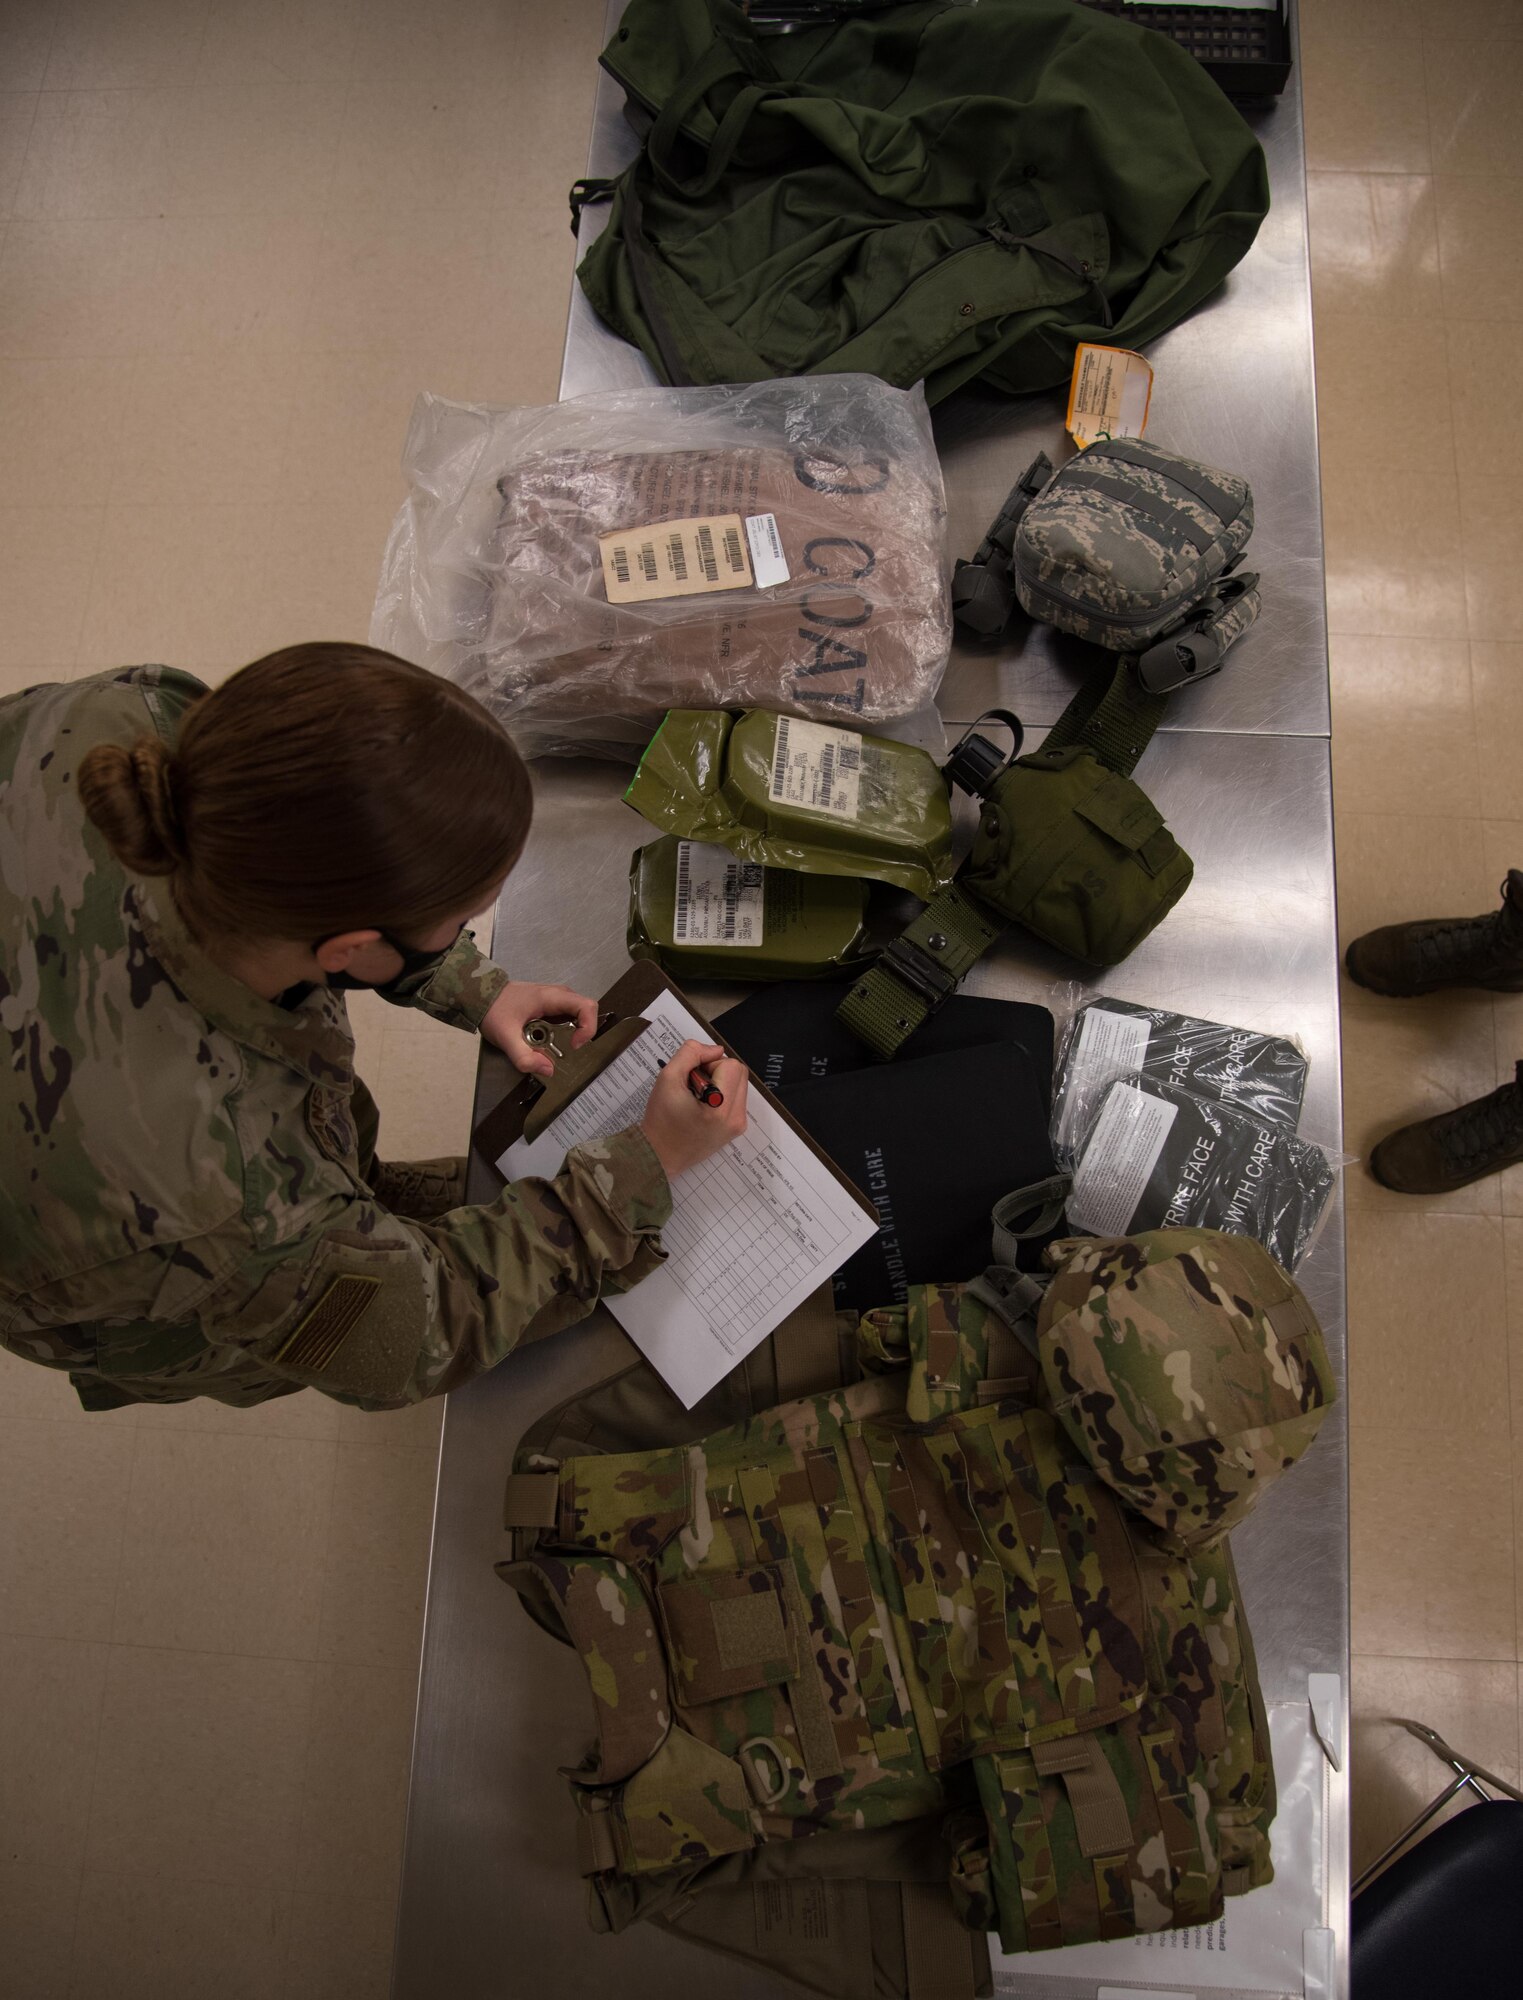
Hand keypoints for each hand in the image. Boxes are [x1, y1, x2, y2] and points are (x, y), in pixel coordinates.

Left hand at [480, 982, 597, 1079]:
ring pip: (578, 1014)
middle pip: (586, 1011)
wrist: (480, 996)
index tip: (575, 1045)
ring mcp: (555, 999)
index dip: (588, 1028)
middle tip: (570, 1050)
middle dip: (584, 1032)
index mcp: (551, 997)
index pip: (587, 1007)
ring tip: (560, 1048)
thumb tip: (548, 1070)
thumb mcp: (506, 1037)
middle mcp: (558, 995)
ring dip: (575, 1032)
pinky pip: (568, 1017)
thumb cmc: (494, 1011)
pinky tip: (551, 1042)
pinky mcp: (551, 1005)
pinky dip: (566, 1031)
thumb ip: (524, 1057)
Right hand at [640, 1041, 748, 1180]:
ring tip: (696, 1095)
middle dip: (716, 1070)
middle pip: (739, 1072)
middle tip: (693, 1083)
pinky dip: (721, 1093)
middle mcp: (735, 1118)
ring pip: (739, 1083)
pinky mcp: (735, 1129)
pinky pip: (736, 1098)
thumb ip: (690, 1054)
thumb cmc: (660, 1120)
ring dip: (719, 1081)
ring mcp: (738, 1125)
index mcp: (720, 1108)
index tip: (691, 1076)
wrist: (658, 1155)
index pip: (730, 1065)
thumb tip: (714, 1050)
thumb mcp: (667, 1078)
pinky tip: (702, 1104)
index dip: (709, 1063)